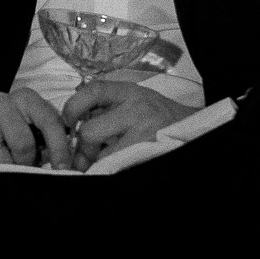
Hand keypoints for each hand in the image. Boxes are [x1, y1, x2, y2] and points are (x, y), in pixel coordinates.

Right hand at [0, 87, 73, 168]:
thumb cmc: (4, 136)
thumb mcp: (29, 132)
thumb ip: (47, 142)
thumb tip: (65, 165)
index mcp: (25, 99)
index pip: (49, 121)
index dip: (60, 148)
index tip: (63, 169)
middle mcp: (0, 102)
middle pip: (24, 144)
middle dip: (27, 165)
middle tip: (23, 173)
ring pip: (2, 160)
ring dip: (5, 173)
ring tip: (3, 171)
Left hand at [63, 79, 191, 167]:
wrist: (191, 129)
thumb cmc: (160, 116)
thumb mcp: (136, 100)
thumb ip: (108, 106)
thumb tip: (74, 124)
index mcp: (131, 93)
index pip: (93, 91)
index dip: (72, 106)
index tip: (68, 121)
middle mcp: (137, 110)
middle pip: (90, 131)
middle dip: (83, 148)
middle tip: (87, 154)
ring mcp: (144, 133)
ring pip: (102, 155)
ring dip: (98, 162)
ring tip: (106, 160)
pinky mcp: (148, 152)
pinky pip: (117, 165)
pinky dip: (111, 168)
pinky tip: (116, 164)